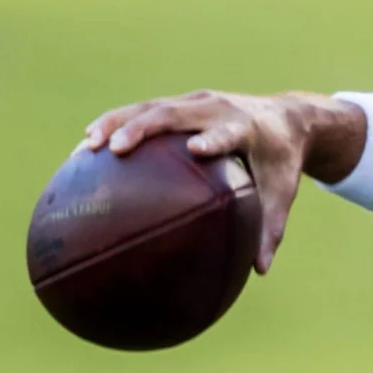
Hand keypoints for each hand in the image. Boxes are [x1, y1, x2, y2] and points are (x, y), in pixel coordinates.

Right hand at [83, 91, 364, 273]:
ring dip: (117, 121)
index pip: (228, 131)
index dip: (214, 137)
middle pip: (176, 113)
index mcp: (246, 128)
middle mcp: (218, 108)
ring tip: (86, 144)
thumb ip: (271, 229)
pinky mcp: (183, 102)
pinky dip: (117, 122)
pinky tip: (85, 146)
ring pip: (152, 106)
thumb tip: (259, 271)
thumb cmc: (281, 162)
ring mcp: (197, 101)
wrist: (286, 117)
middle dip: (143, 127)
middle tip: (114, 149)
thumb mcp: (281, 193)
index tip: (196, 149)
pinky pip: (145, 110)